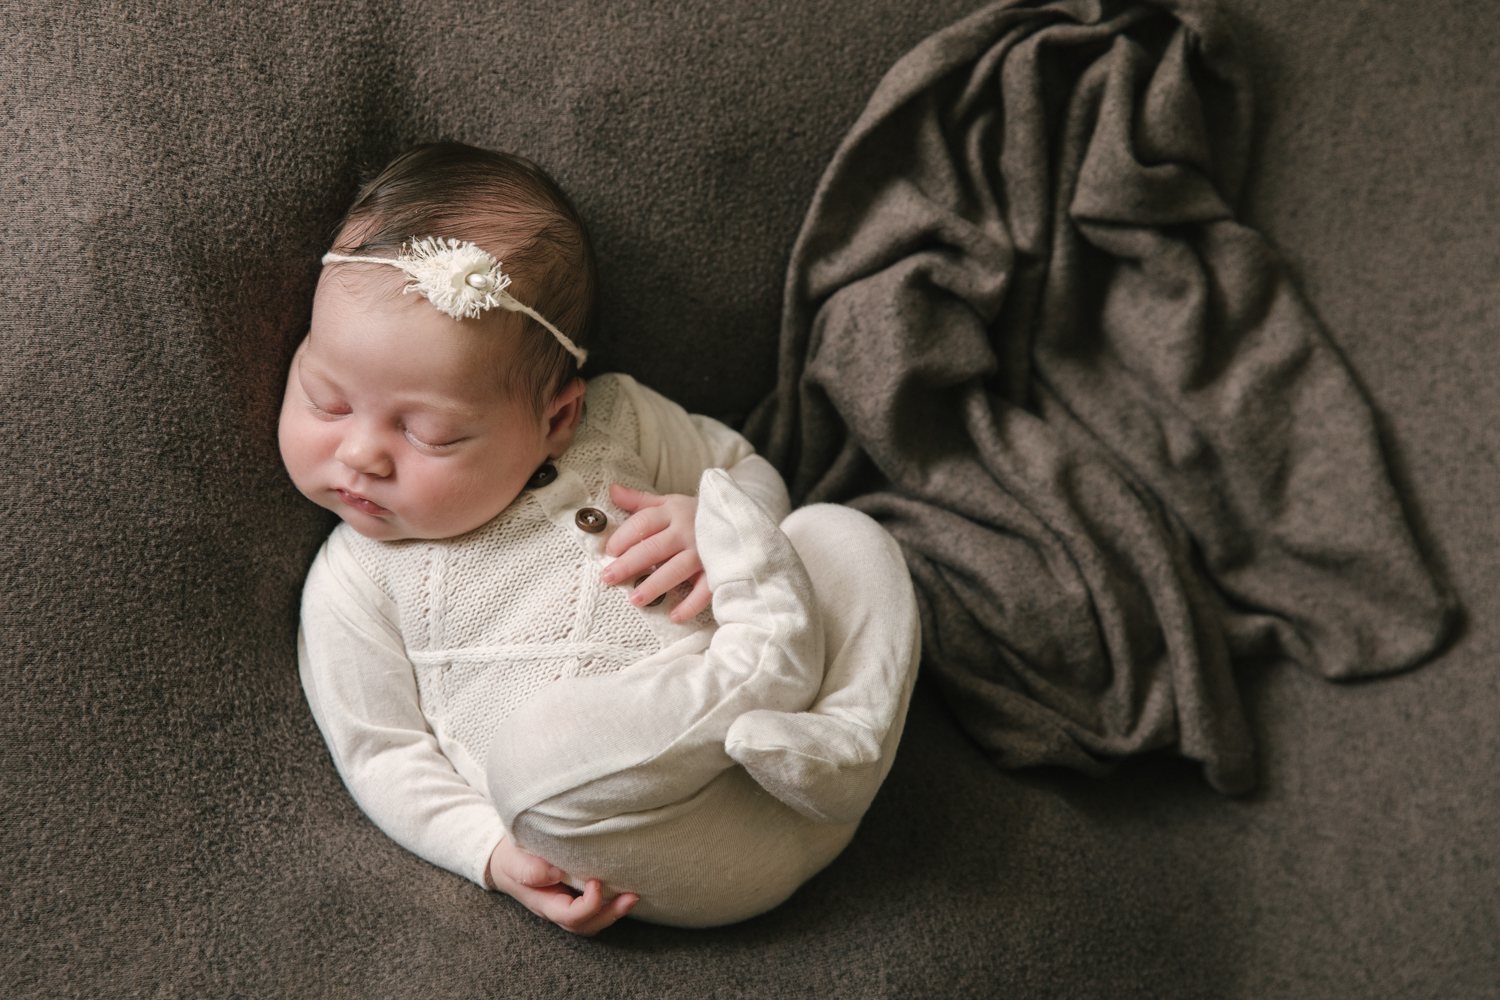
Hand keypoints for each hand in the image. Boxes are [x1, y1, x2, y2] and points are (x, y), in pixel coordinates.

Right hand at [487, 837, 637, 935]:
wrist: (507, 859)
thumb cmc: (512, 858)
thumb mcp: (513, 861)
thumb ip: (529, 869)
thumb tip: (555, 873)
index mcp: (544, 903)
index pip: (569, 915)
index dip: (588, 905)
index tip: (596, 882)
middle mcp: (558, 909)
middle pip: (586, 925)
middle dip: (610, 914)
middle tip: (631, 896)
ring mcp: (568, 904)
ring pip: (593, 920)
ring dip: (615, 911)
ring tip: (633, 895)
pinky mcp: (576, 895)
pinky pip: (596, 908)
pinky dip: (612, 902)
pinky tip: (625, 888)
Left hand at [601, 484, 711, 621]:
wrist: (739, 520)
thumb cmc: (695, 515)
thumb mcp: (670, 503)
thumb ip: (640, 501)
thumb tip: (612, 490)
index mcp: (673, 512)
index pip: (644, 522)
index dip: (624, 536)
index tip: (609, 551)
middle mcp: (687, 531)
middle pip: (654, 547)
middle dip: (629, 564)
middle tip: (608, 578)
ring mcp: (703, 552)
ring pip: (676, 569)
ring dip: (654, 585)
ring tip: (634, 599)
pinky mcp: (717, 570)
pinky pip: (704, 590)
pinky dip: (690, 604)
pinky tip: (673, 616)